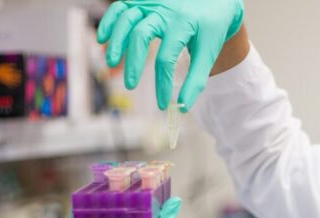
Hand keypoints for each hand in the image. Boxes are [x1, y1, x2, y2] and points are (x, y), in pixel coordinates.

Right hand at [97, 0, 244, 110]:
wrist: (216, 2)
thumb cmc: (212, 29)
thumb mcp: (209, 52)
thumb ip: (196, 79)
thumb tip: (183, 106)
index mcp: (183, 24)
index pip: (167, 58)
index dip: (162, 84)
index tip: (162, 104)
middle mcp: (165, 10)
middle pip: (141, 35)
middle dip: (133, 62)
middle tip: (131, 85)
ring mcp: (152, 2)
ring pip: (127, 19)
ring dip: (116, 41)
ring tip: (111, 63)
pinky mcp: (144, 0)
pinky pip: (121, 7)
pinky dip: (109, 21)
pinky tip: (103, 39)